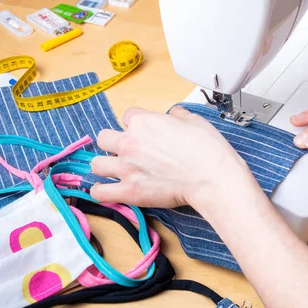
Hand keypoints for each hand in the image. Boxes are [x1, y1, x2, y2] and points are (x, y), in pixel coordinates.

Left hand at [90, 106, 254, 207]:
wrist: (211, 176)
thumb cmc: (206, 148)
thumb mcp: (193, 120)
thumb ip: (177, 115)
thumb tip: (173, 115)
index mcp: (143, 122)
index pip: (127, 116)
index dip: (135, 124)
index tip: (143, 132)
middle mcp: (129, 143)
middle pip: (104, 138)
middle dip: (113, 143)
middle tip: (127, 151)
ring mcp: (126, 168)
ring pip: (96, 164)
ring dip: (105, 166)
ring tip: (115, 171)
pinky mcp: (129, 191)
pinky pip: (99, 192)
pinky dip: (101, 192)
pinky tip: (109, 191)